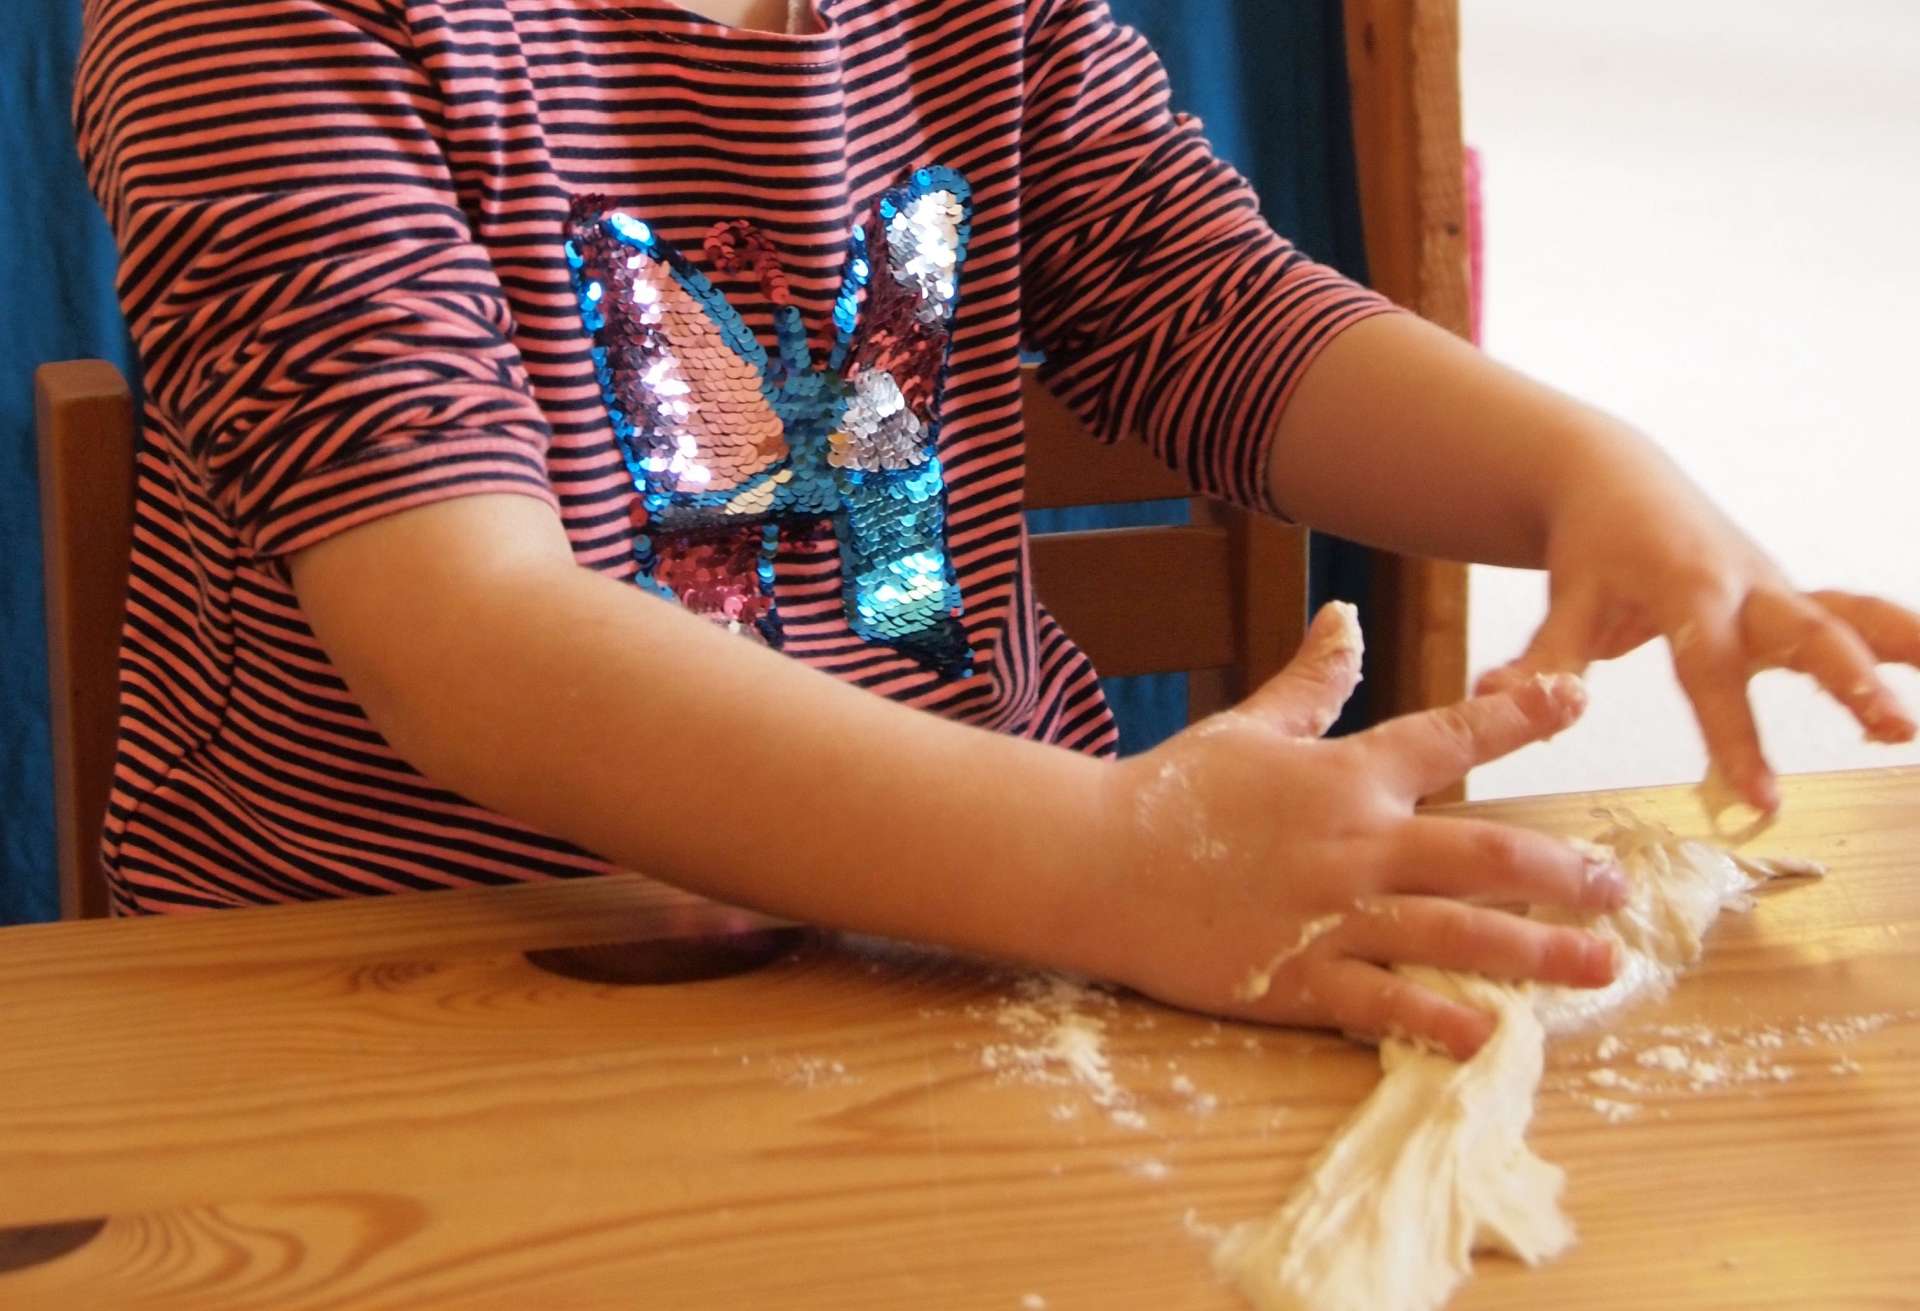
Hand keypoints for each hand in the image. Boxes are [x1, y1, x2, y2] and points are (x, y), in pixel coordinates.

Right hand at [1080, 603, 1625, 1059]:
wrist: (1094, 861)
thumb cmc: (1170, 791)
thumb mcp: (1248, 725)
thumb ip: (1311, 680)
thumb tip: (1346, 615)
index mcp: (1346, 775)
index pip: (1450, 738)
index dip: (1519, 717)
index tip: (1577, 703)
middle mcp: (1357, 843)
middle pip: (1484, 856)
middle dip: (1561, 872)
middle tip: (1617, 888)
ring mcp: (1333, 916)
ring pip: (1456, 934)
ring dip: (1536, 951)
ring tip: (1598, 966)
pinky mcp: (1300, 979)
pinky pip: (1387, 1003)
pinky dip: (1442, 1020)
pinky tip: (1494, 1036)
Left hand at [1476, 433, 1919, 812]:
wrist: (1614, 479)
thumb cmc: (1587, 549)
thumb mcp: (1565, 600)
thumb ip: (1544, 659)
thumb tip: (1497, 702)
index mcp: (1683, 592)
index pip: (1710, 674)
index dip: (1735, 737)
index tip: (1762, 801)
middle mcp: (1743, 586)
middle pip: (1806, 631)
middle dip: (1851, 679)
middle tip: (1894, 730)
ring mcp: (1774, 587)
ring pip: (1850, 614)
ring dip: (1902, 649)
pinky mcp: (1790, 594)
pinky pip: (1857, 614)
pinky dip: (1903, 638)